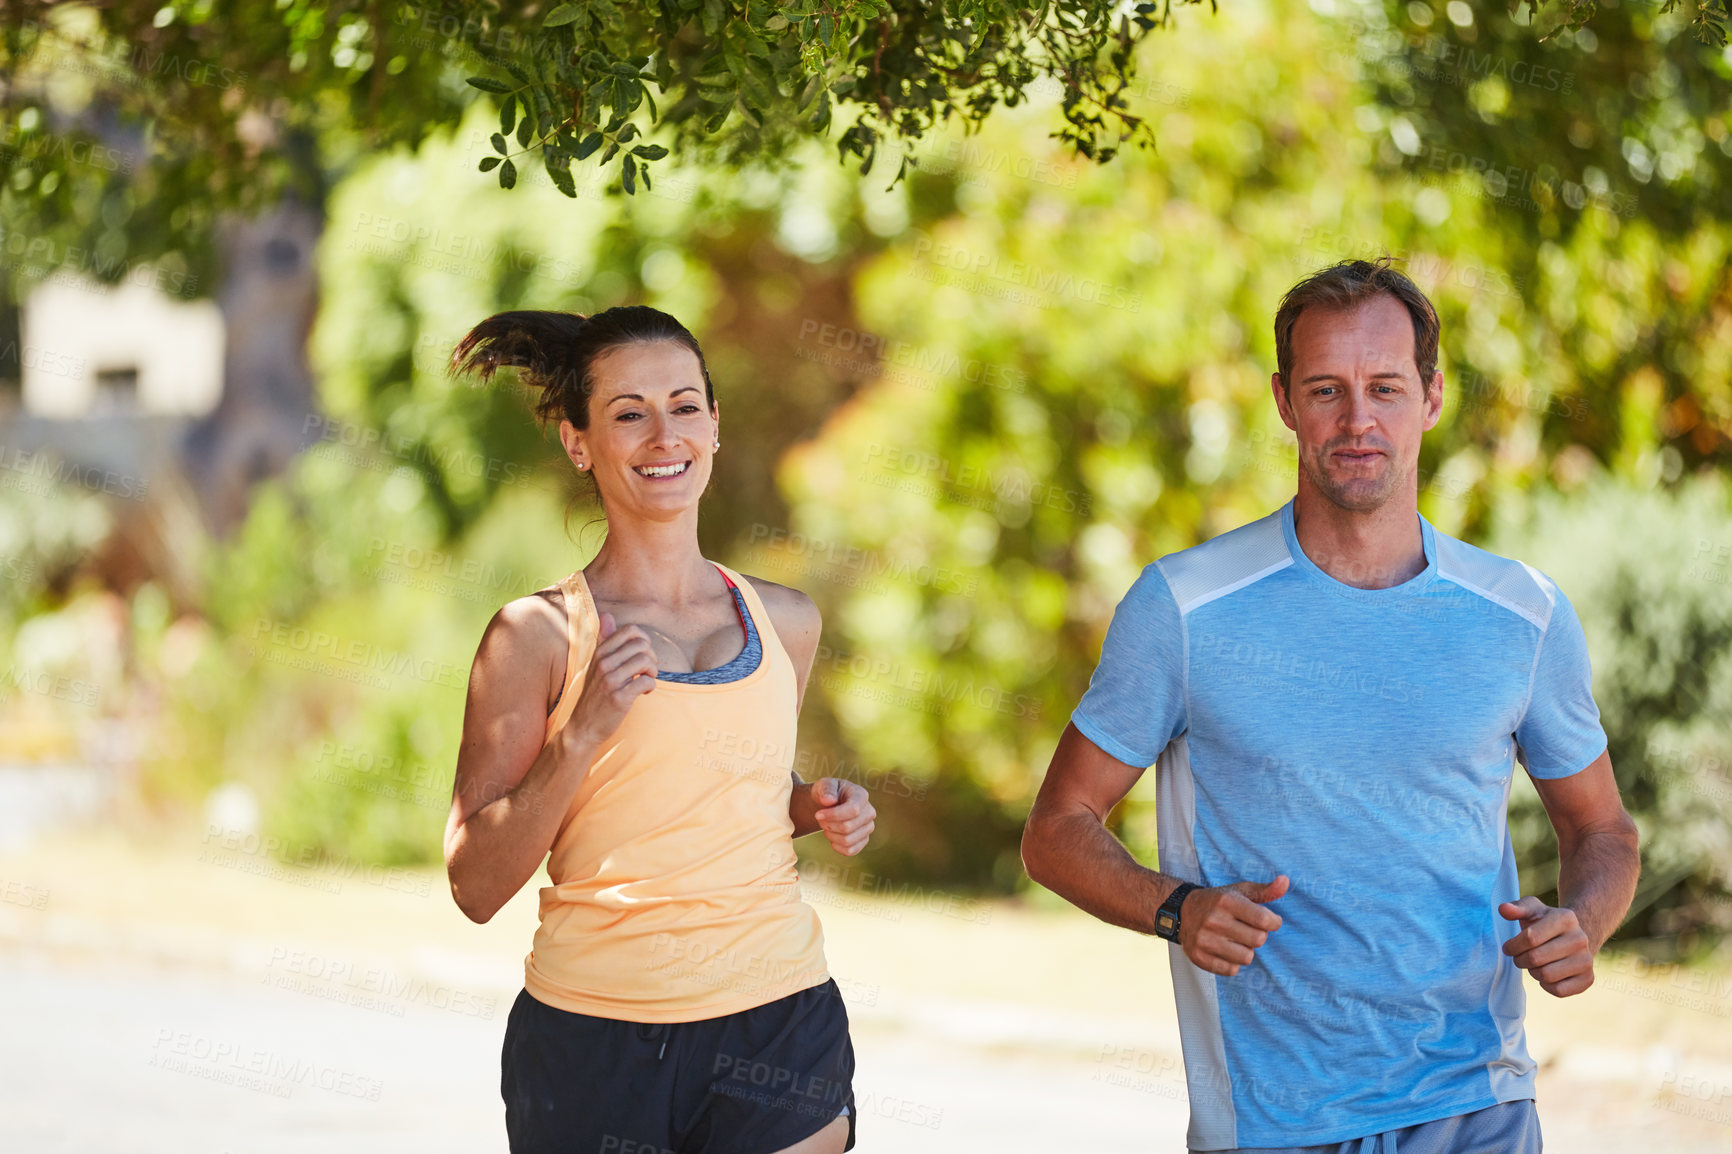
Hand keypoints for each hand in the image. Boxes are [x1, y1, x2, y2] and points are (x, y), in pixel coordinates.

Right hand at [563, 611, 656, 748]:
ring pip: (646, 661)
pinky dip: (651, 687)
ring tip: (647, 680)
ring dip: (653, 672)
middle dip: (652, 657)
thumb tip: (607, 614)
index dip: (644, 640)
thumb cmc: (594, 694)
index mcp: (600, 653)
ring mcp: (610, 681)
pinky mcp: (618, 698)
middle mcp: (603, 664)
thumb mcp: (596, 664)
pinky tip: (644, 692)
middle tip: (647, 670)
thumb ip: (604, 639)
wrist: (583, 726)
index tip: (642, 655)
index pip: (630, 630)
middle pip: (642, 644)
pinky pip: (647, 682)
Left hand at [811, 778, 874, 855]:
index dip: (833, 815)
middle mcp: (869, 812)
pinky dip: (836, 846)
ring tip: (826, 827)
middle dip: (828, 825)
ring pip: (848, 841)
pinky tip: (831, 836)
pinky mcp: (863, 841)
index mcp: (861, 795)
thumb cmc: (827, 793)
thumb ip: (826, 790)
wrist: (829, 805)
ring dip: (831, 835)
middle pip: (848, 827)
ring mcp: (868, 828)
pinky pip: (850, 851)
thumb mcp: (824, 785)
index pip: (853, 810)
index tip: (817, 815)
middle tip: (820, 819)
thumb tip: (829, 800)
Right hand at [1177, 875, 1287, 976]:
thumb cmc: (1218, 901)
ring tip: (1234, 940)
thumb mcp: (1240, 891)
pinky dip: (1232, 962)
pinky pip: (1231, 970)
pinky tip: (1224, 949)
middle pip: (1258, 940)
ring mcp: (1204, 940)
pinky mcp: (1199, 956)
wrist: (1181, 911)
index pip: (1265, 920)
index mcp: (1226, 901)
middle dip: (1257, 936)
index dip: (1273, 922)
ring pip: (1246, 957)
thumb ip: (1265, 890)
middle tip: (1246, 929)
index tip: (1268, 920)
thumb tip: (1286, 881)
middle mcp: (1214, 920)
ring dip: (1245, 950)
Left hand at [1499, 896, 1593, 996]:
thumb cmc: (1544, 923)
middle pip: (1536, 958)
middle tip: (1520, 957)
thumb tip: (1503, 909)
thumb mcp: (1531, 910)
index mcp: (1565, 918)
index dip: (1513, 946)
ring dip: (1533, 972)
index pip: (1530, 938)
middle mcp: (1580, 939)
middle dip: (1521, 959)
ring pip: (1546, 975)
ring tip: (1534, 964)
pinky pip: (1559, 990)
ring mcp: (1587, 960)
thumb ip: (1516, 908)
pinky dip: (1547, 985)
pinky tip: (1547, 974)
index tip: (1508, 948)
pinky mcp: (1588, 978)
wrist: (1570, 938)